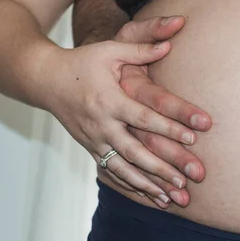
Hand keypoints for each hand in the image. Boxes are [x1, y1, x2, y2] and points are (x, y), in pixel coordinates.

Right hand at [45, 18, 198, 208]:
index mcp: (109, 100)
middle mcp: (102, 125)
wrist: (45, 80)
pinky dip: (133, 186)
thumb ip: (140, 49)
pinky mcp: (91, 149)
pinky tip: (154, 196)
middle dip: (163, 167)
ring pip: (125, 168)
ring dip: (150, 185)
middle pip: (136, 151)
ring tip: (173, 198)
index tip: (194, 137)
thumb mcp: (109, 50)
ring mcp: (95, 140)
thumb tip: (171, 42)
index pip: (144, 117)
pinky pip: (113, 172)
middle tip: (188, 180)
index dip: (169, 128)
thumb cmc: (82, 63)